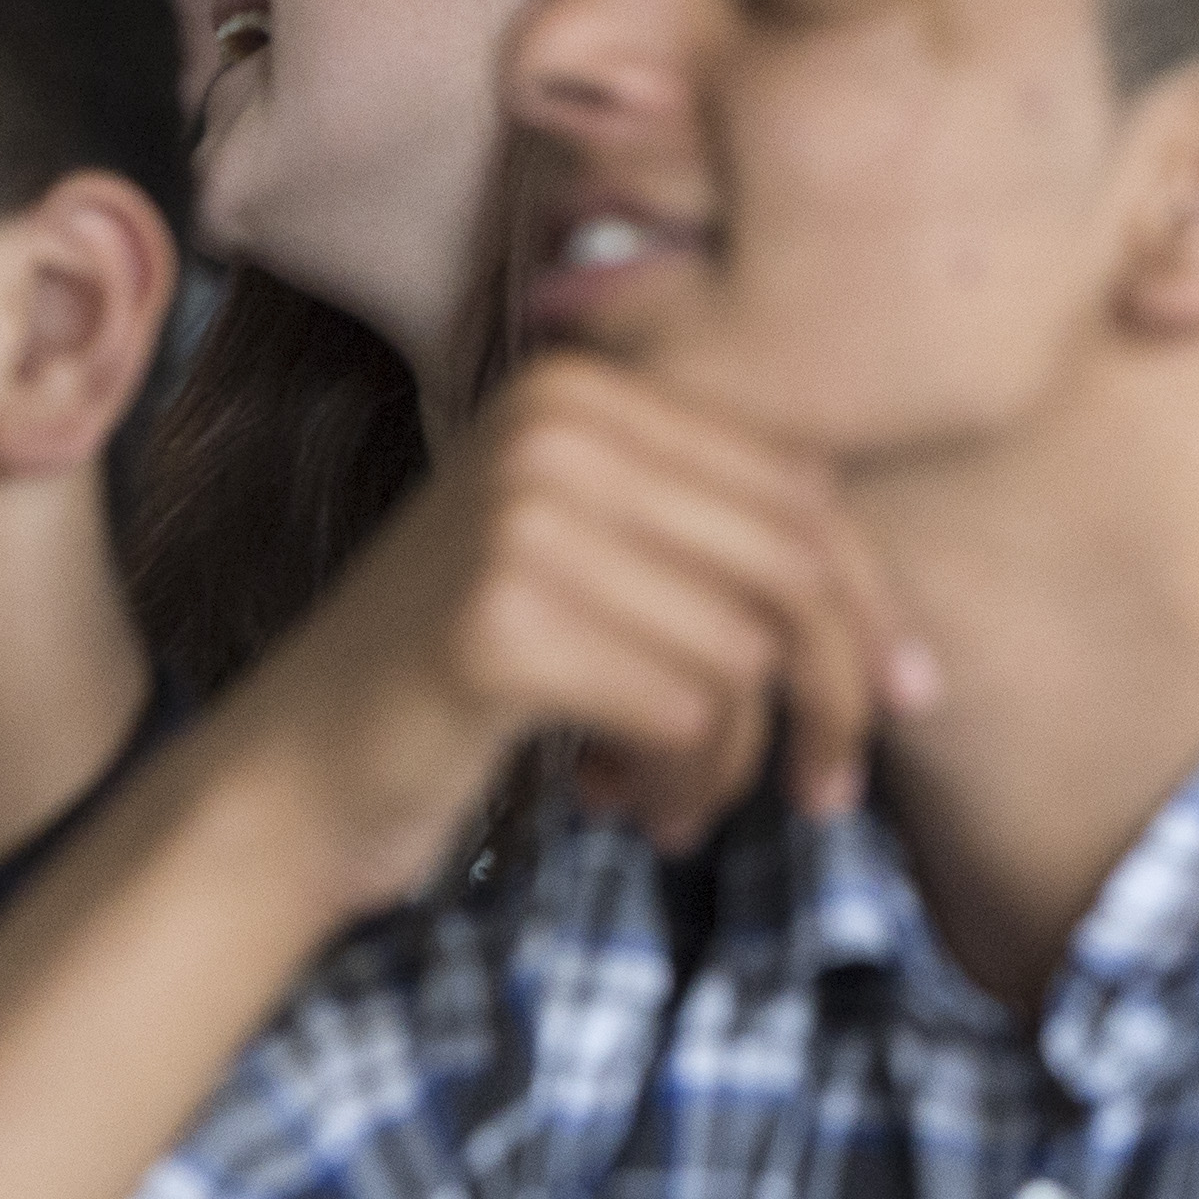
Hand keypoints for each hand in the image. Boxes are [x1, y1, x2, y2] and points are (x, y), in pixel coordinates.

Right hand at [236, 356, 935, 909]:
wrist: (289, 782)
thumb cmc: (470, 691)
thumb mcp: (602, 581)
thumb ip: (724, 557)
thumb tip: (905, 640)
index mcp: (584, 392)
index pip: (801, 485)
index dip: (874, 603)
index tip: (909, 698)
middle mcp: (553, 427)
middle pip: (793, 563)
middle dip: (838, 695)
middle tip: (830, 795)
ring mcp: (520, 515)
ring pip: (748, 652)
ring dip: (735, 761)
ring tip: (672, 801)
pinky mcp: (500, 621)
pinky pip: (689, 712)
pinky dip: (685, 785)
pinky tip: (622, 807)